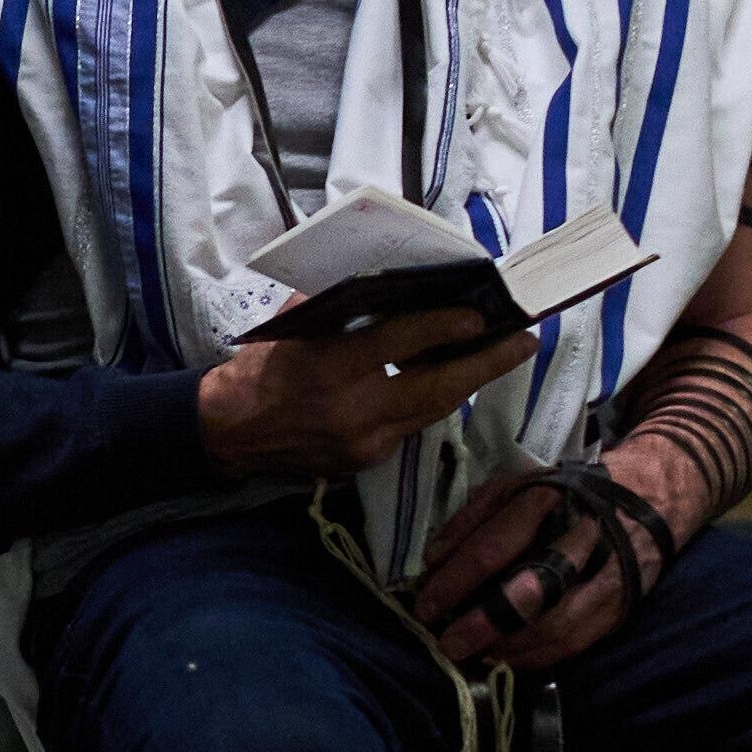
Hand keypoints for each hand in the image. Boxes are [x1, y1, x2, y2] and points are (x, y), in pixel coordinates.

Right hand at [195, 303, 520, 489]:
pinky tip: (452, 382)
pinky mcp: (365, 462)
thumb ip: (343, 310)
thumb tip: (392, 289)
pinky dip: (432, 402)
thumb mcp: (296, 327)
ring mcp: (364, 443)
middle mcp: (354, 412)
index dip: (444, 328)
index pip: (400, 343)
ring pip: (433, 411)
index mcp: (331, 369)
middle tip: (523, 341)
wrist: (227, 432)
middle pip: (437, 387)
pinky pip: (411, 426)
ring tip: (501, 356)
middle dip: (487, 364)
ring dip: (469, 383)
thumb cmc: (259, 369)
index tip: (479, 316)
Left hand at [407, 448, 685, 676]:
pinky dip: (537, 658)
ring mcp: (610, 576)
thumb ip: (473, 517)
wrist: (651, 494)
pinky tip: (506, 660)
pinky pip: (577, 643)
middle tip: (447, 643)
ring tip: (472, 657)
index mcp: (552, 500)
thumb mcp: (518, 484)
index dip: (455, 582)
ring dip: (508, 649)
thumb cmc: (570, 490)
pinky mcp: (622, 605)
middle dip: (483, 624)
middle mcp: (585, 537)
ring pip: (557, 626)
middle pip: (531, 591)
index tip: (426, 606)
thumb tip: (434, 561)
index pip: (495, 547)